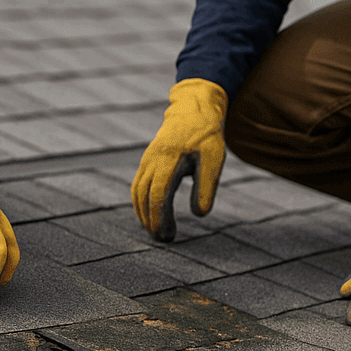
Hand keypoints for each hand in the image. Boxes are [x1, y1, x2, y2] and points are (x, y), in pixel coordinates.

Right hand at [131, 79, 228, 240]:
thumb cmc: (206, 136)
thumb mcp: (214, 159)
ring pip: (137, 191)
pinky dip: (141, 202)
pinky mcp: (148, 161)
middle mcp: (153, 159)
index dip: (160, 216)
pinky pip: (138, 185)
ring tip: (155, 232)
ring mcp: (147, 159)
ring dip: (142, 213)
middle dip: (150, 220)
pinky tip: (151, 215)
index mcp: (169, 158)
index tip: (167, 234)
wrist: (193, 111)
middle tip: (163, 239)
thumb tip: (199, 214)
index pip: (158, 193)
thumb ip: (206, 186)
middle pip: (144, 195)